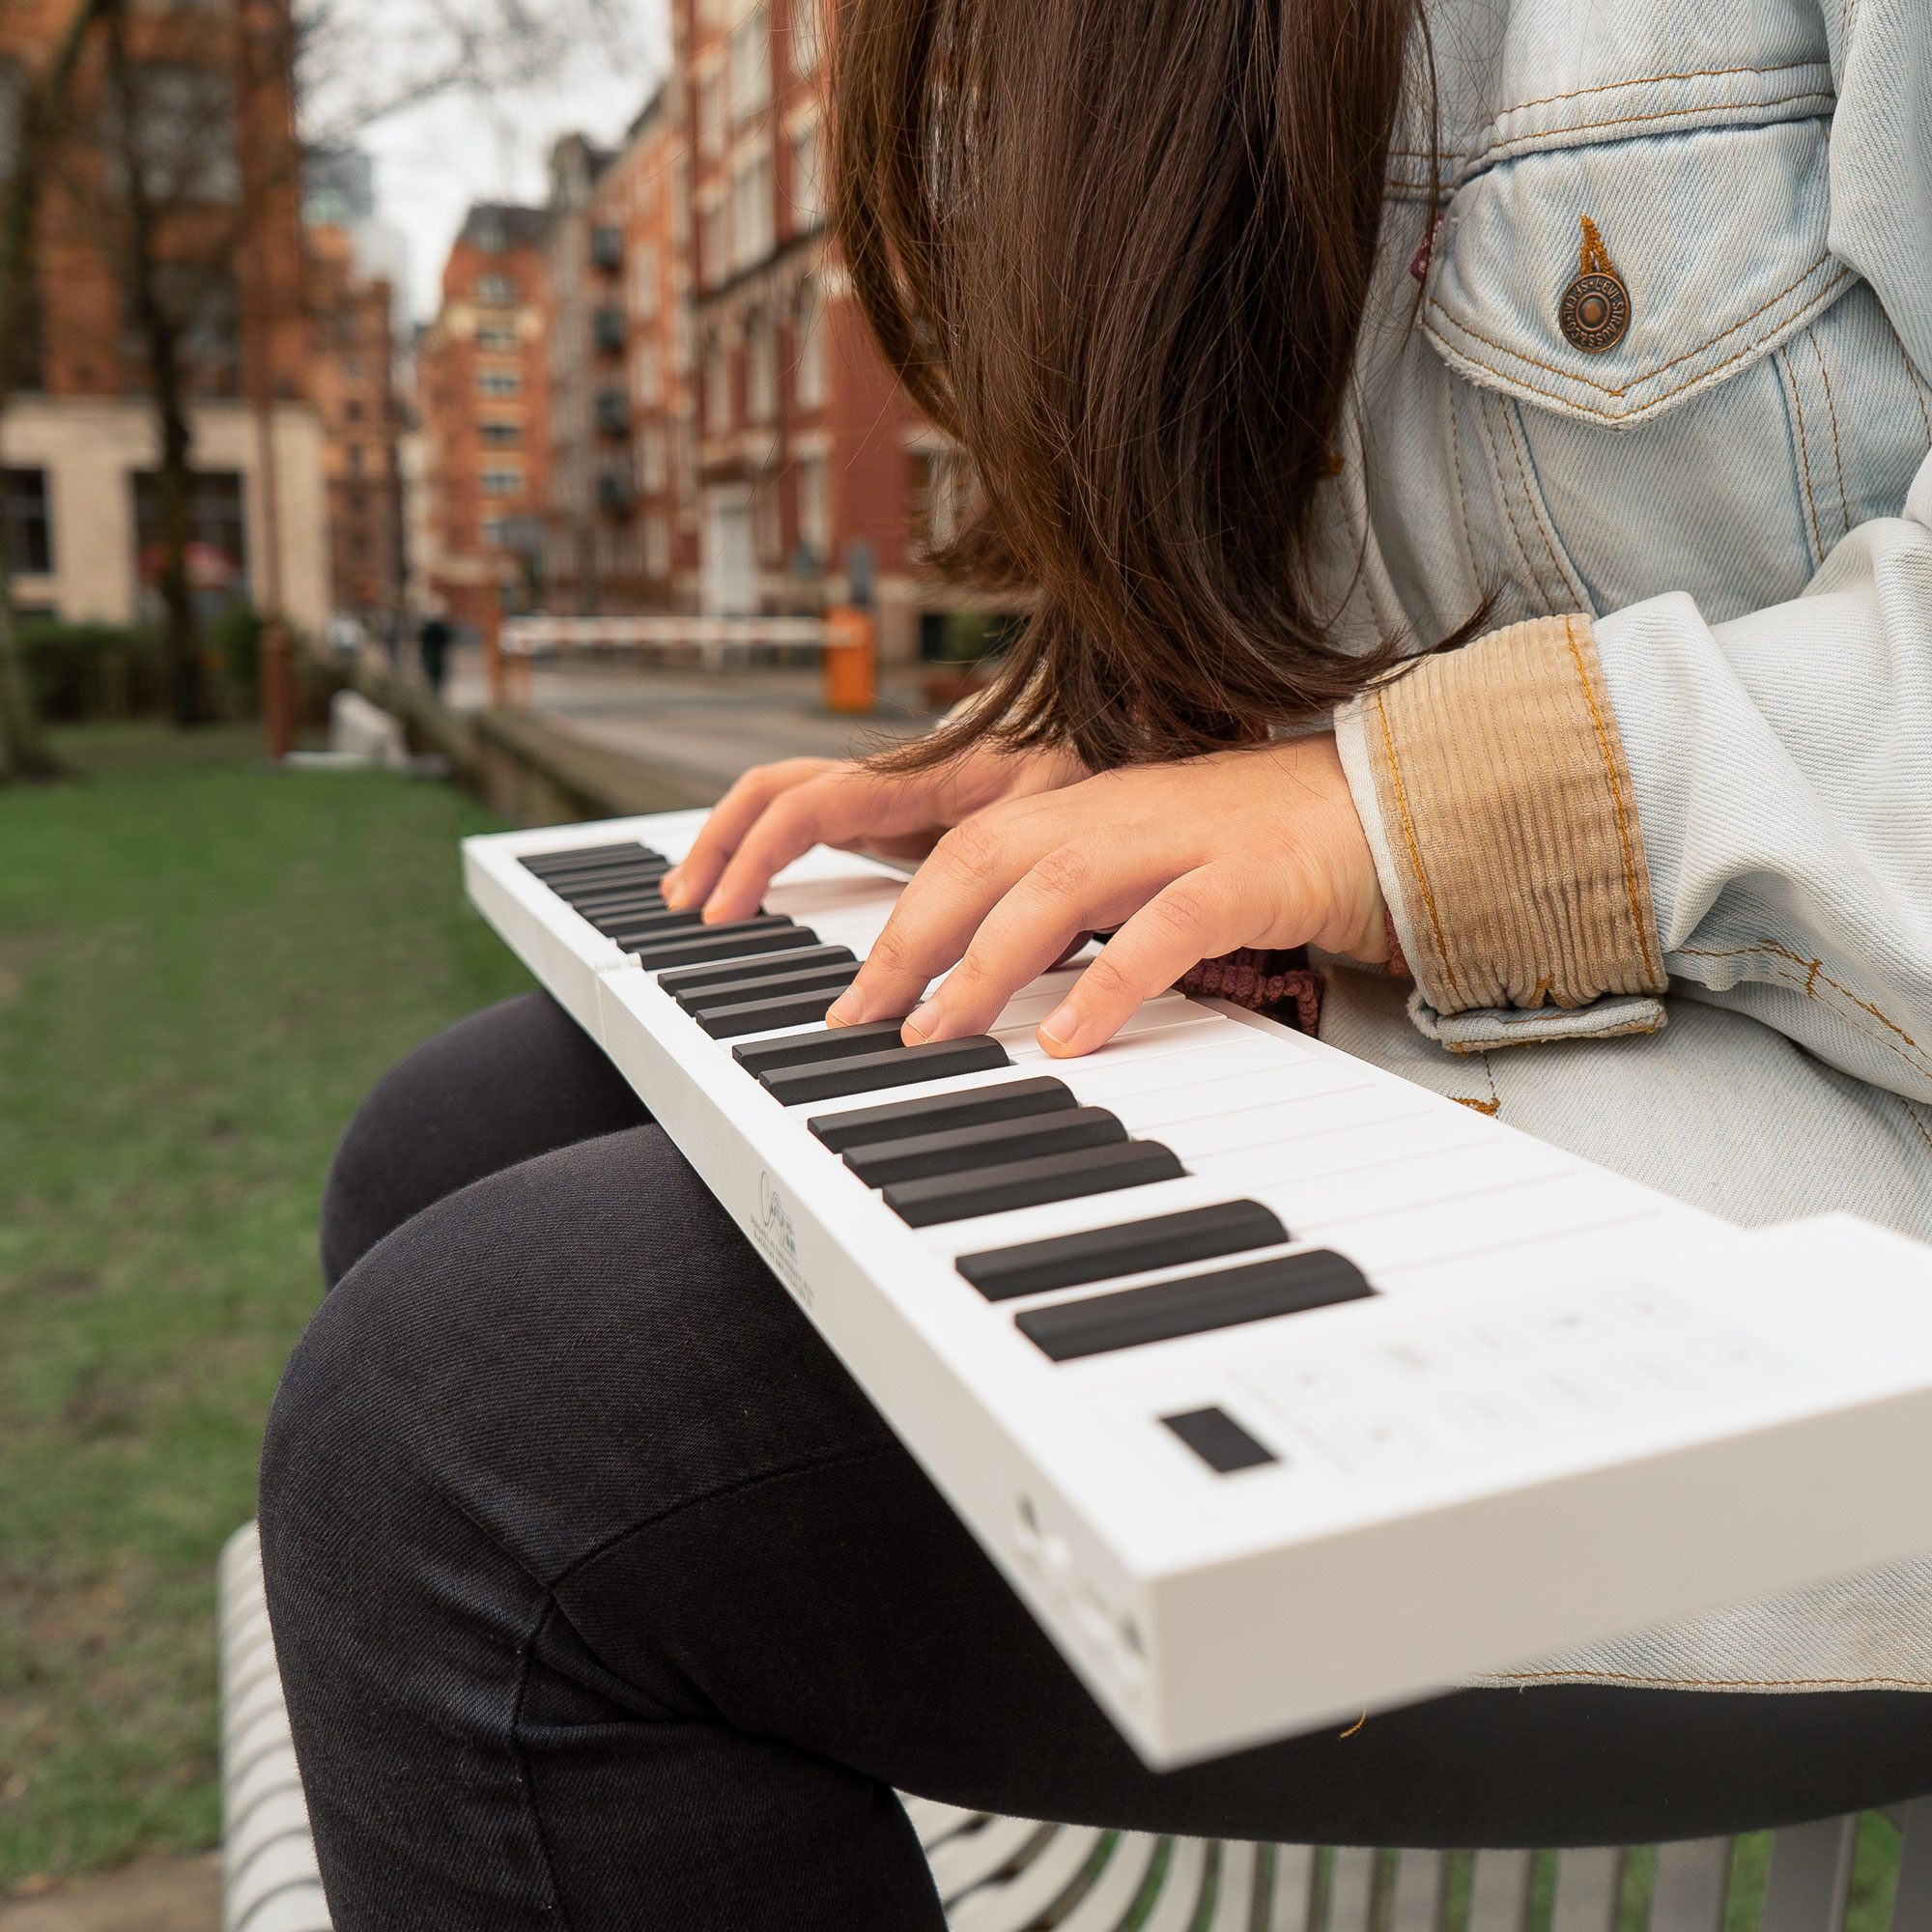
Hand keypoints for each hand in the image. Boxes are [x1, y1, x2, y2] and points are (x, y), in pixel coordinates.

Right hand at [662, 743, 1087, 919]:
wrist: (1126, 750)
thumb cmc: (1100, 781)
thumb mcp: (1064, 829)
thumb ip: (1020, 887)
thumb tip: (987, 961)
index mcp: (919, 775)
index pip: (807, 806)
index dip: (757, 858)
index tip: (727, 914)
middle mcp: (893, 778)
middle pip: (774, 792)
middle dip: (719, 844)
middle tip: (686, 906)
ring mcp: (893, 796)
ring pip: (787, 802)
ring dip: (735, 845)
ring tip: (699, 900)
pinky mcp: (903, 817)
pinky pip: (817, 822)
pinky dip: (772, 850)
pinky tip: (763, 892)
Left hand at [824, 735, 1388, 1055]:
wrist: (1391, 805)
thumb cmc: (1264, 852)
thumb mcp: (1151, 873)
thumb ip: (1079, 910)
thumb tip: (996, 984)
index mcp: (1091, 806)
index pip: (967, 849)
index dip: (901, 919)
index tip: (856, 999)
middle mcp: (1122, 809)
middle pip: (985, 856)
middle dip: (912, 939)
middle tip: (861, 1020)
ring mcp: (1186, 835)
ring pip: (1057, 883)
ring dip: (986, 962)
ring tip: (940, 1034)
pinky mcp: (1251, 872)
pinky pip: (1168, 926)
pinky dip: (1110, 982)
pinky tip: (1068, 1039)